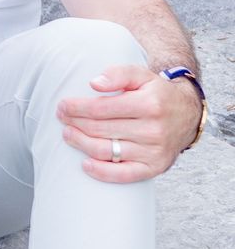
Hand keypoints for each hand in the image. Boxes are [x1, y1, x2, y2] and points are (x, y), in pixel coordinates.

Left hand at [56, 64, 203, 182]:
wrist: (187, 115)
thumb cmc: (157, 94)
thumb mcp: (141, 75)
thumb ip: (118, 74)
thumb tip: (94, 83)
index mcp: (149, 104)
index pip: (101, 108)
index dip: (77, 107)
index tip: (63, 105)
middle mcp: (153, 130)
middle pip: (100, 129)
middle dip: (75, 123)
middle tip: (62, 118)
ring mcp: (154, 151)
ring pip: (107, 151)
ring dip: (81, 144)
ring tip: (68, 134)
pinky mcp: (154, 168)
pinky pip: (123, 175)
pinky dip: (101, 172)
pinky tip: (85, 164)